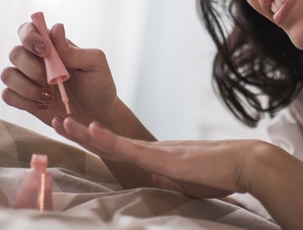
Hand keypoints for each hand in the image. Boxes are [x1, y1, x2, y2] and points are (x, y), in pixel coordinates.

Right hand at [0, 20, 118, 126]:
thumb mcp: (94, 64)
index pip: (29, 30)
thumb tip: (56, 28)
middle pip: (15, 53)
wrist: (99, 115)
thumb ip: (72, 50)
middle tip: (50, 80)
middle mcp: (36, 60)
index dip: (30, 36)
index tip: (45, 51)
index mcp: (53, 46)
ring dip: (26, 87)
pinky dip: (22, 101)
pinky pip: (7, 95)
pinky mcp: (23, 98)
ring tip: (48, 96)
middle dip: (31, 68)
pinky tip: (43, 105)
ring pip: (7, 75)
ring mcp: (28, 79)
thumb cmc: (99, 85)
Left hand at [52, 117, 270, 197]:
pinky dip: (109, 139)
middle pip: (109, 140)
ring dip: (85, 131)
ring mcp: (156, 152)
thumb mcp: (188, 182)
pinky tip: (92, 130)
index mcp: (156, 156)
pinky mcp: (164, 158)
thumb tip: (157, 184)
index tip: (75, 131)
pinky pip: (131, 149)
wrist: (245, 164)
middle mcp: (152, 150)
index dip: (94, 140)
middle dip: (81, 131)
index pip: (118, 148)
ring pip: (112, 141)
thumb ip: (170, 181)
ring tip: (62, 120)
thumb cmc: (222, 174)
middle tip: (57, 118)